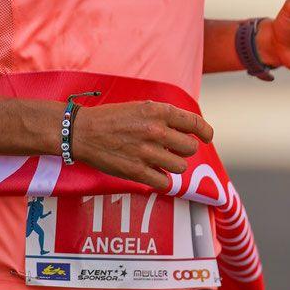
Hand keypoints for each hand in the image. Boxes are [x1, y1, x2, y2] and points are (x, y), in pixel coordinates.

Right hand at [69, 100, 213, 191]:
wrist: (83, 132)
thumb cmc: (111, 118)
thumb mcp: (140, 107)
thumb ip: (164, 116)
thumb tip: (187, 129)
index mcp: (159, 112)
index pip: (195, 123)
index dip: (205, 132)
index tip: (206, 137)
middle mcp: (156, 131)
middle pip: (190, 148)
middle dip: (184, 150)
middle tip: (172, 149)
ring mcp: (148, 153)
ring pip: (180, 166)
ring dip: (173, 165)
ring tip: (159, 160)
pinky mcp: (137, 172)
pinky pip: (164, 182)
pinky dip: (161, 179)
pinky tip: (152, 172)